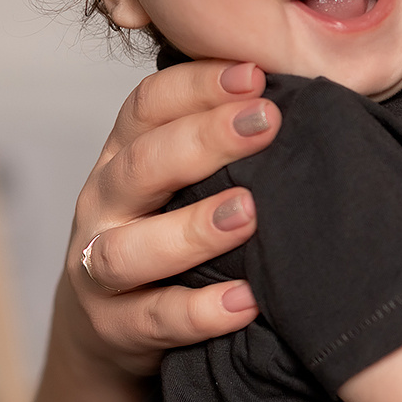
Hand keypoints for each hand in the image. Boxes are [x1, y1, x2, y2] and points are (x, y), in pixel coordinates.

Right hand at [66, 58, 283, 376]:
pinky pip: (154, 319)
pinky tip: (247, 301)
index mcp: (123, 156)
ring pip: (130, 249)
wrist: (107, 325)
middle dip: (204, 140)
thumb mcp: (178, 183)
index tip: (256, 74)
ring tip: (249, 214)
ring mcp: (97, 269)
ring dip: (193, 229)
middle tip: (267, 123)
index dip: (198, 85)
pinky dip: (200, 312)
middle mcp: (103, 205)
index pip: (148, 106)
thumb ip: (220, 146)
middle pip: (141, 165)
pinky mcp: (114, 327)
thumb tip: (303, 102)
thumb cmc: (164, 234)